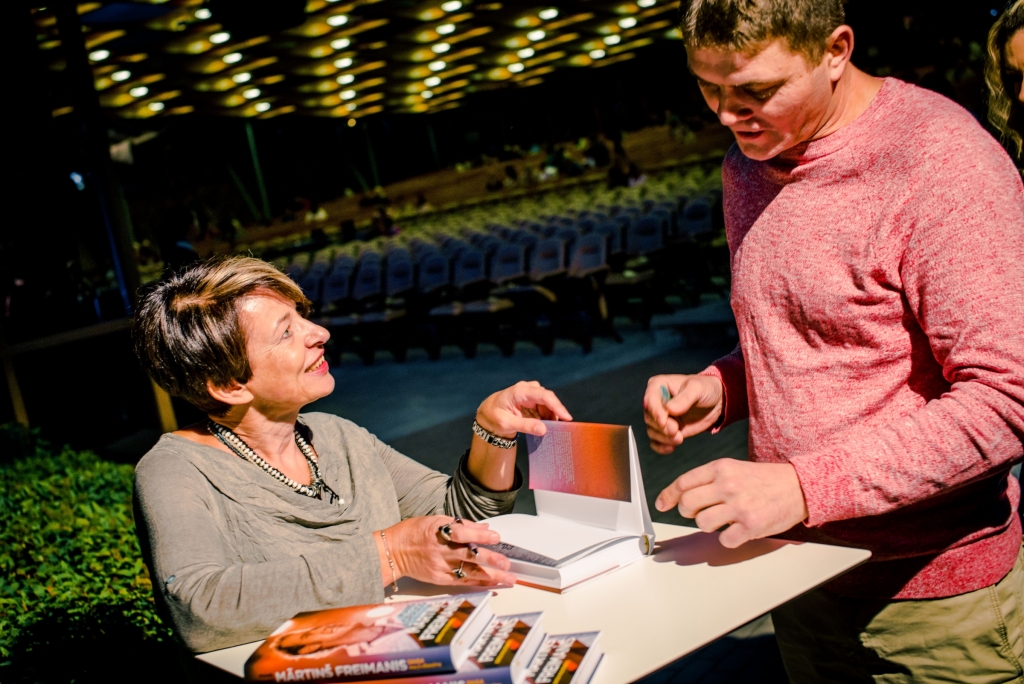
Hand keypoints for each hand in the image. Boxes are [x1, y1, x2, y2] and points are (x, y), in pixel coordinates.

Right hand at [381, 516, 515, 586]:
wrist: (393, 551)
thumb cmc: (414, 532)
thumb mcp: (435, 520)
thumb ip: (461, 524)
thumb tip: (484, 528)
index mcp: (438, 531)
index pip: (461, 533)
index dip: (479, 535)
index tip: (496, 537)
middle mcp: (440, 550)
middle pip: (468, 555)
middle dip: (489, 560)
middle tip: (506, 563)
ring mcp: (440, 566)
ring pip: (468, 571)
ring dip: (490, 576)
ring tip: (507, 578)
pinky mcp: (438, 579)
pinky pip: (461, 581)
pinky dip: (477, 582)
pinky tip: (491, 584)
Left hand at [476, 381, 571, 438]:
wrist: (487, 414)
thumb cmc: (494, 417)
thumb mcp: (507, 424)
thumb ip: (525, 426)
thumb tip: (543, 429)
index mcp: (519, 392)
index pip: (543, 396)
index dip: (557, 406)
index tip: (567, 417)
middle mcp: (526, 389)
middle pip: (547, 398)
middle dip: (555, 412)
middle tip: (559, 427)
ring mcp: (529, 393)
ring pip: (547, 403)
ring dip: (550, 415)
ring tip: (550, 428)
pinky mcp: (531, 399)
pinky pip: (543, 406)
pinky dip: (545, 416)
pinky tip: (544, 424)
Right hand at [643, 374, 723, 453]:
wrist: (716, 401)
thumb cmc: (705, 388)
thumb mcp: (697, 388)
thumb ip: (684, 398)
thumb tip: (669, 409)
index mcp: (658, 385)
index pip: (650, 400)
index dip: (655, 412)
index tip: (663, 422)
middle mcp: (656, 402)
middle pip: (650, 418)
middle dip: (662, 428)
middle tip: (675, 431)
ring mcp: (660, 417)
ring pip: (652, 431)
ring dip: (664, 438)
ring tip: (679, 438)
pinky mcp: (666, 430)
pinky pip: (656, 441)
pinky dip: (660, 447)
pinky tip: (670, 448)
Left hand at [655, 458, 808, 547]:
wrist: (799, 486)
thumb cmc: (764, 479)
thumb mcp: (734, 468)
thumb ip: (709, 479)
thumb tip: (680, 496)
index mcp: (721, 468)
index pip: (683, 482)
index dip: (668, 495)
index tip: (662, 504)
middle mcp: (728, 485)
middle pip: (687, 504)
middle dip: (687, 512)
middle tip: (697, 513)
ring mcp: (739, 506)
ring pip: (702, 523)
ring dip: (708, 525)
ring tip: (722, 520)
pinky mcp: (751, 525)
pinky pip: (724, 539)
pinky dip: (728, 538)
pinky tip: (737, 529)